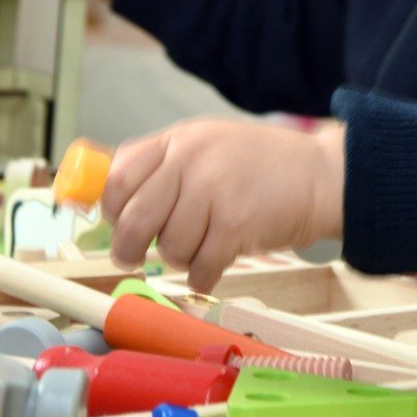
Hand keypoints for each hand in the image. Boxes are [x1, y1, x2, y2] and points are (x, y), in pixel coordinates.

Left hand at [102, 119, 345, 290]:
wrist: (321, 175)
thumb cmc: (260, 166)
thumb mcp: (206, 145)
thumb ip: (159, 164)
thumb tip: (95, 190)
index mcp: (179, 140)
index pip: (120, 176)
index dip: (113, 208)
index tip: (120, 222)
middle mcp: (192, 161)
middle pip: (135, 219)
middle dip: (129, 248)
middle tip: (134, 257)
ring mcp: (215, 192)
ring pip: (170, 248)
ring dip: (182, 258)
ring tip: (203, 245)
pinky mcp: (236, 225)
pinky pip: (200, 268)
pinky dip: (203, 276)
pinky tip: (216, 264)